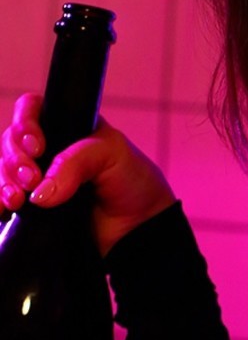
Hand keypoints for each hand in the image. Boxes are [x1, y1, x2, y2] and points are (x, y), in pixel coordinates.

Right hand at [1, 92, 176, 255]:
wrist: (141, 229)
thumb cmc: (134, 183)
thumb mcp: (111, 155)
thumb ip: (74, 163)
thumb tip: (39, 192)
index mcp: (67, 126)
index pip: (31, 110)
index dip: (25, 124)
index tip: (37, 147)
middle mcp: (48, 150)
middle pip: (10, 142)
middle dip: (15, 160)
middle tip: (31, 179)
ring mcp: (39, 179)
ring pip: (3, 170)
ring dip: (4, 182)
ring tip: (18, 200)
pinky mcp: (33, 208)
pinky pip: (4, 199)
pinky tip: (4, 209)